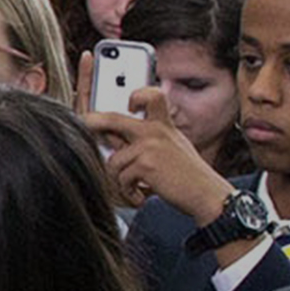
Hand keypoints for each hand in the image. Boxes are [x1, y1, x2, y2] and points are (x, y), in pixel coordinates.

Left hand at [87, 92, 231, 219]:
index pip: (151, 96)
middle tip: (82, 124)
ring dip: (120, 179)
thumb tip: (121, 142)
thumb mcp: (173, 148)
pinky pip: (122, 177)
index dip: (137, 95)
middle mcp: (155, 131)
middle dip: (91, 121)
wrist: (206, 194)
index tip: (129, 102)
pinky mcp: (145, 163)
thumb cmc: (189, 177)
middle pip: (112, 118)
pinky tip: (141, 195)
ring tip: (134, 187)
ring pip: (114, 160)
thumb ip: (149, 141)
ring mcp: (149, 145)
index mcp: (163, 125)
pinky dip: (129, 191)